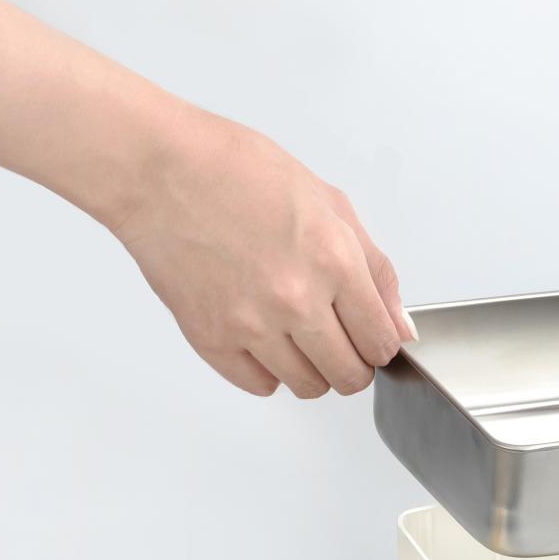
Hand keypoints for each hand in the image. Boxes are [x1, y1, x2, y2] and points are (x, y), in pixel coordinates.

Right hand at [112, 114, 414, 398]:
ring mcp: (252, 327)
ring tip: (298, 335)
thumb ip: (375, 270)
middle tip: (339, 341)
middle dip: (353, 364)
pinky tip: (264, 339)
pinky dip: (269, 370)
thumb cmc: (237, 172)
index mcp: (333, 262)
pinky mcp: (213, 341)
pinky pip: (261, 385)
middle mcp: (296, 301)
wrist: (160, 171)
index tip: (370, 337)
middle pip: (349, 378)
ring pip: (308, 387)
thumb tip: (398, 325)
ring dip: (312, 369)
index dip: (380, 344)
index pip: (381, 344)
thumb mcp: (328, 203)